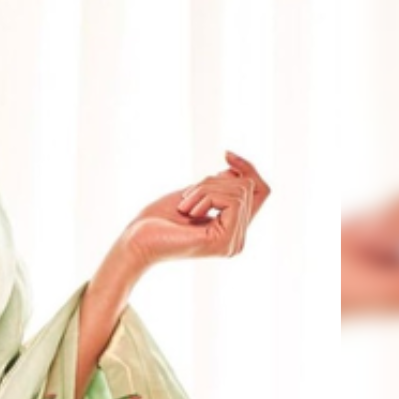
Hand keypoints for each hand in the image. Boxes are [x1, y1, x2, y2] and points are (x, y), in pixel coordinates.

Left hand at [117, 150, 270, 268]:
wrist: (137, 239)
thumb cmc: (158, 219)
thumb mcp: (195, 194)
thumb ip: (219, 186)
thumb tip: (238, 171)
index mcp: (232, 229)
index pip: (261, 192)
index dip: (248, 168)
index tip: (226, 154)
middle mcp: (238, 240)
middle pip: (248, 187)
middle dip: (215, 180)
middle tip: (187, 196)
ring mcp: (233, 243)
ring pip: (240, 191)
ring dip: (206, 188)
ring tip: (185, 204)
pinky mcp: (224, 242)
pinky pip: (232, 201)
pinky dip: (207, 196)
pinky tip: (189, 211)